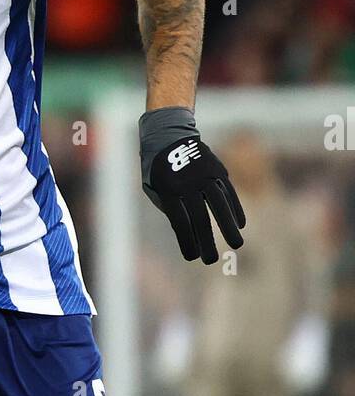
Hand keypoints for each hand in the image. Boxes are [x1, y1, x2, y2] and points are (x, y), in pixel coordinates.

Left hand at [140, 108, 245, 264]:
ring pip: (220, 204)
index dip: (187, 241)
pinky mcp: (217, 169)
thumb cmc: (157, 170)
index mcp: (168, 190)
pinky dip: (235, 208)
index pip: (180, 221)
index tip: (192, 258)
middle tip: (212, 260)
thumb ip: (169, 209)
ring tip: (237, 245)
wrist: (169, 135)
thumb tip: (188, 231)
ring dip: (228, 226)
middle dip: (207, 240)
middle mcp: (188, 183)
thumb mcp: (154, 189)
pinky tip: (240, 225)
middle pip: (200, 216)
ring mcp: (205, 175)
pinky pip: (228, 191)